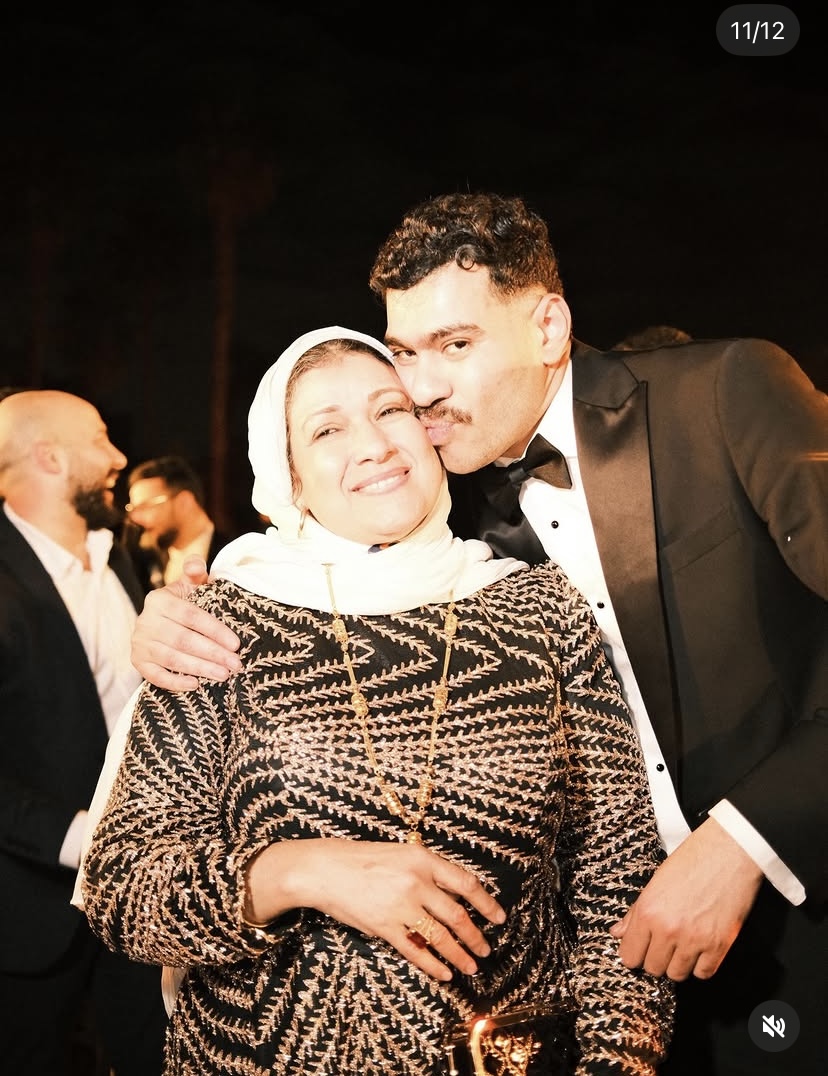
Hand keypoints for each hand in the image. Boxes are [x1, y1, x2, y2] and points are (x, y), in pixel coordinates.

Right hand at [132, 555, 241, 689]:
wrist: (160, 620)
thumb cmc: (183, 602)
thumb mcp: (190, 584)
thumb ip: (195, 572)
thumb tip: (196, 564)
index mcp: (160, 600)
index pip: (192, 616)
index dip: (215, 631)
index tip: (236, 644)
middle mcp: (145, 620)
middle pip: (183, 640)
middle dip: (212, 654)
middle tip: (235, 664)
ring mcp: (139, 642)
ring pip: (172, 659)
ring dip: (200, 668)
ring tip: (223, 675)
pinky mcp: (137, 661)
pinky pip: (155, 676)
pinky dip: (175, 682)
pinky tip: (196, 684)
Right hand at [247, 838, 506, 980]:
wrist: (325, 869)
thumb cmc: (363, 859)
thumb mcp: (401, 854)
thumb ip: (427, 872)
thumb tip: (455, 897)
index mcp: (423, 859)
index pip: (466, 883)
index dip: (486, 903)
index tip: (499, 917)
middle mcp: (416, 881)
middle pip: (457, 915)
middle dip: (476, 936)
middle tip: (486, 949)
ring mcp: (400, 905)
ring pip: (440, 936)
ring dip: (460, 954)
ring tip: (471, 966)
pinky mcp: (385, 926)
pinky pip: (415, 950)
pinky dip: (433, 965)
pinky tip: (444, 974)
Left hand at [609, 817, 762, 979]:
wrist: (729, 852)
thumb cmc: (693, 860)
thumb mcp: (656, 882)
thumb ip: (635, 912)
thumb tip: (618, 932)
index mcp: (648, 911)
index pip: (629, 955)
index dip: (634, 953)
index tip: (640, 949)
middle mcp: (668, 929)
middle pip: (652, 968)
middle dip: (655, 958)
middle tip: (663, 944)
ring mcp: (694, 940)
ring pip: (676, 974)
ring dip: (677, 963)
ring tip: (682, 945)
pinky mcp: (718, 946)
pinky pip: (703, 973)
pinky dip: (700, 965)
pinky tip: (700, 949)